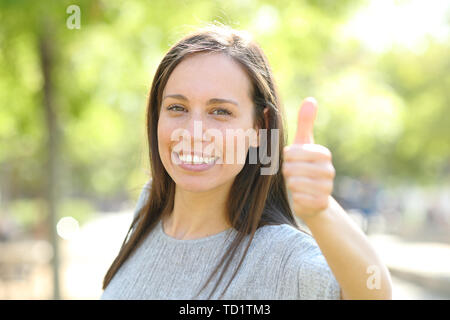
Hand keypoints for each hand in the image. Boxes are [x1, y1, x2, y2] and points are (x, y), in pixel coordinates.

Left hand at [282, 97, 335, 219]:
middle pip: (291, 168)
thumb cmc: (304, 165)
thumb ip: (305, 123)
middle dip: (287, 172)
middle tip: (295, 174)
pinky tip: (302, 196)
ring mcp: (327, 188)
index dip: (287, 158)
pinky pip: (298, 198)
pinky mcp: (322, 203)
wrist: (313, 196)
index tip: (293, 160)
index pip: (292, 153)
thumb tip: (311, 99)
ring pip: (294, 183)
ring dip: (291, 184)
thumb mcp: (304, 144)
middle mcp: (329, 170)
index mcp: (324, 153)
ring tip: (298, 184)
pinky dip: (295, 197)